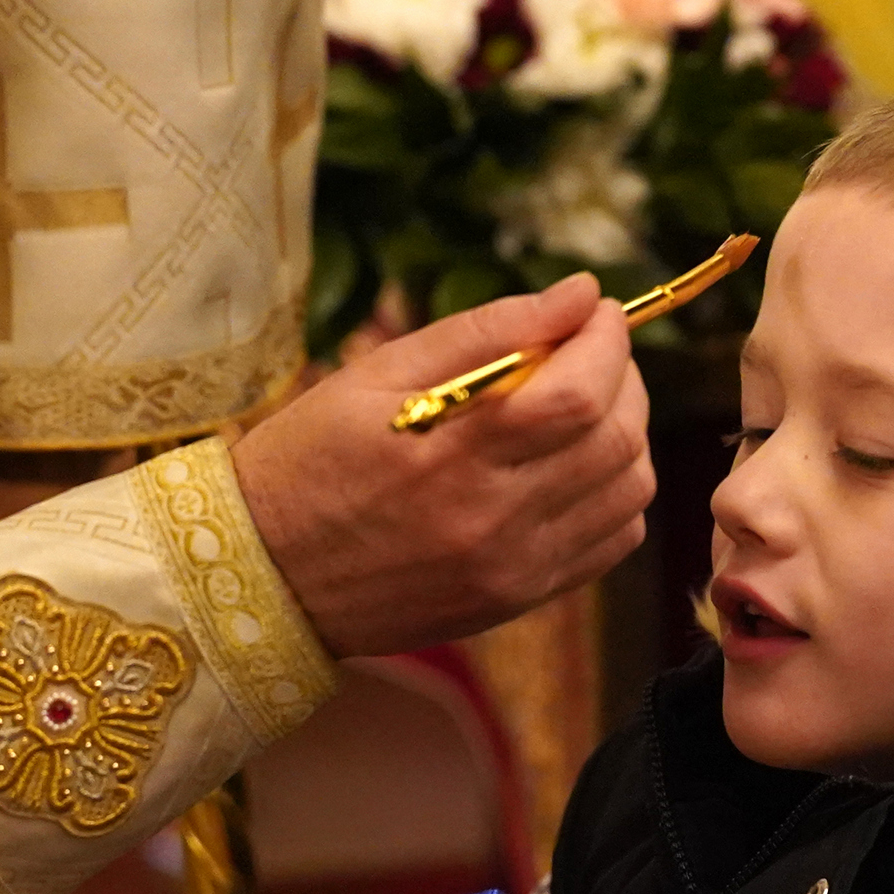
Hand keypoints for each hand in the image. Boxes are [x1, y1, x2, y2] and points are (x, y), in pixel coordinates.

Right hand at [233, 276, 652, 657]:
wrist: (264, 576)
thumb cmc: (309, 458)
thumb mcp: (375, 373)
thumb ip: (486, 330)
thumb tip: (580, 293)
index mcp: (450, 455)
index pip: (578, 394)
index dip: (607, 341)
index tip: (596, 309)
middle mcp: (493, 521)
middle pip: (617, 441)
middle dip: (624, 376)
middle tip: (589, 348)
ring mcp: (512, 569)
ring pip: (629, 492)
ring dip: (627, 433)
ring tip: (581, 404)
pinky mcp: (518, 599)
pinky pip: (611, 542)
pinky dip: (614, 491)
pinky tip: (574, 463)